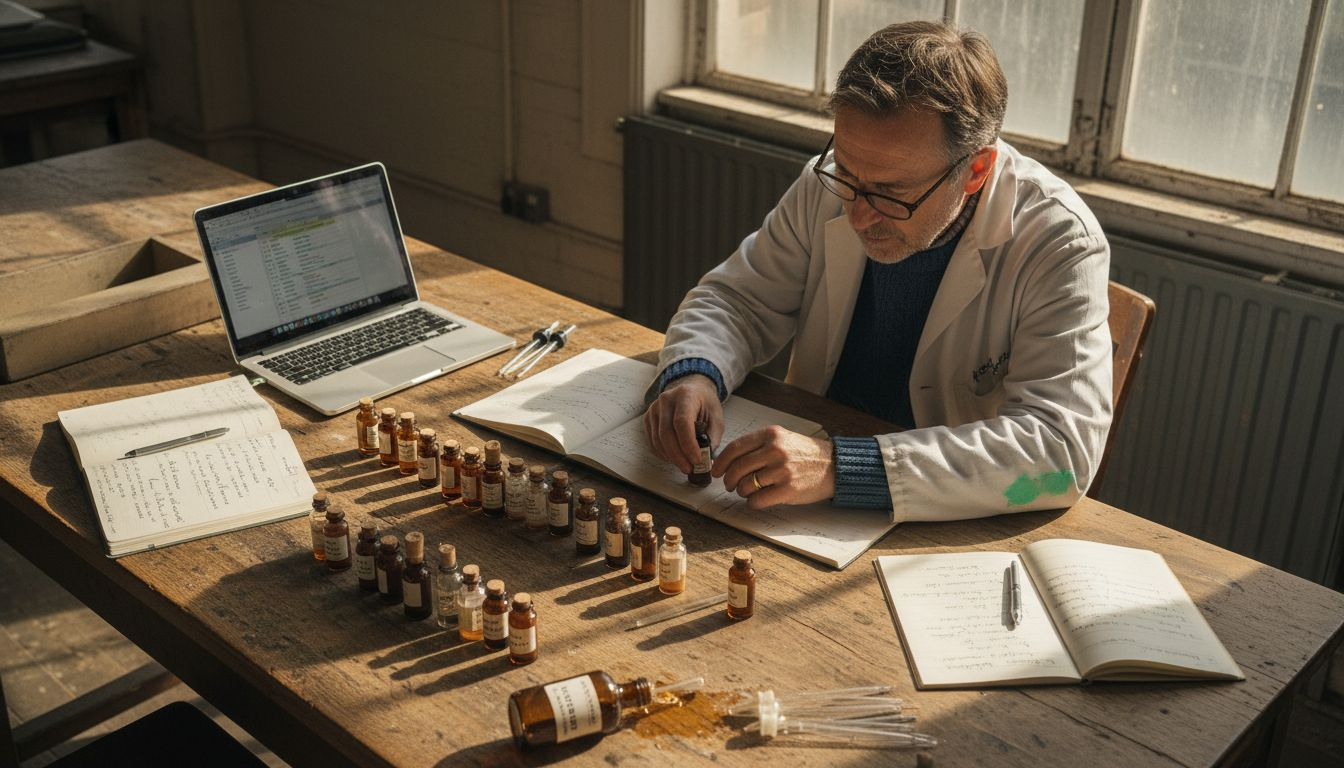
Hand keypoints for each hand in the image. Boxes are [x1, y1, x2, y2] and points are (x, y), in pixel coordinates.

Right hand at [643, 374, 723, 473]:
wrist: (692, 390)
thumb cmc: (705, 404)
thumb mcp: (716, 418)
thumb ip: (711, 438)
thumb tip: (705, 461)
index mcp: (686, 395)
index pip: (682, 422)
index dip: (688, 444)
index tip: (696, 460)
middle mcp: (666, 400)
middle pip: (666, 433)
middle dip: (678, 456)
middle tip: (689, 468)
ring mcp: (654, 408)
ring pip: (657, 439)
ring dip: (670, 457)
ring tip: (684, 465)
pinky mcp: (648, 418)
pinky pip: (651, 441)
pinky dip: (662, 454)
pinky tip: (674, 458)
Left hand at [713, 425, 834, 509]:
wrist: (834, 466)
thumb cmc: (805, 454)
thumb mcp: (782, 439)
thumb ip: (758, 445)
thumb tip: (729, 460)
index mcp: (771, 435)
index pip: (735, 448)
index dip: (721, 463)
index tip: (716, 471)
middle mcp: (775, 450)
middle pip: (737, 468)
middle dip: (729, 480)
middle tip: (729, 485)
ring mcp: (782, 470)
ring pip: (746, 485)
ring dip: (741, 492)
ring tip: (747, 491)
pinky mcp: (788, 489)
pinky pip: (758, 500)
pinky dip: (753, 502)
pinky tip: (757, 499)